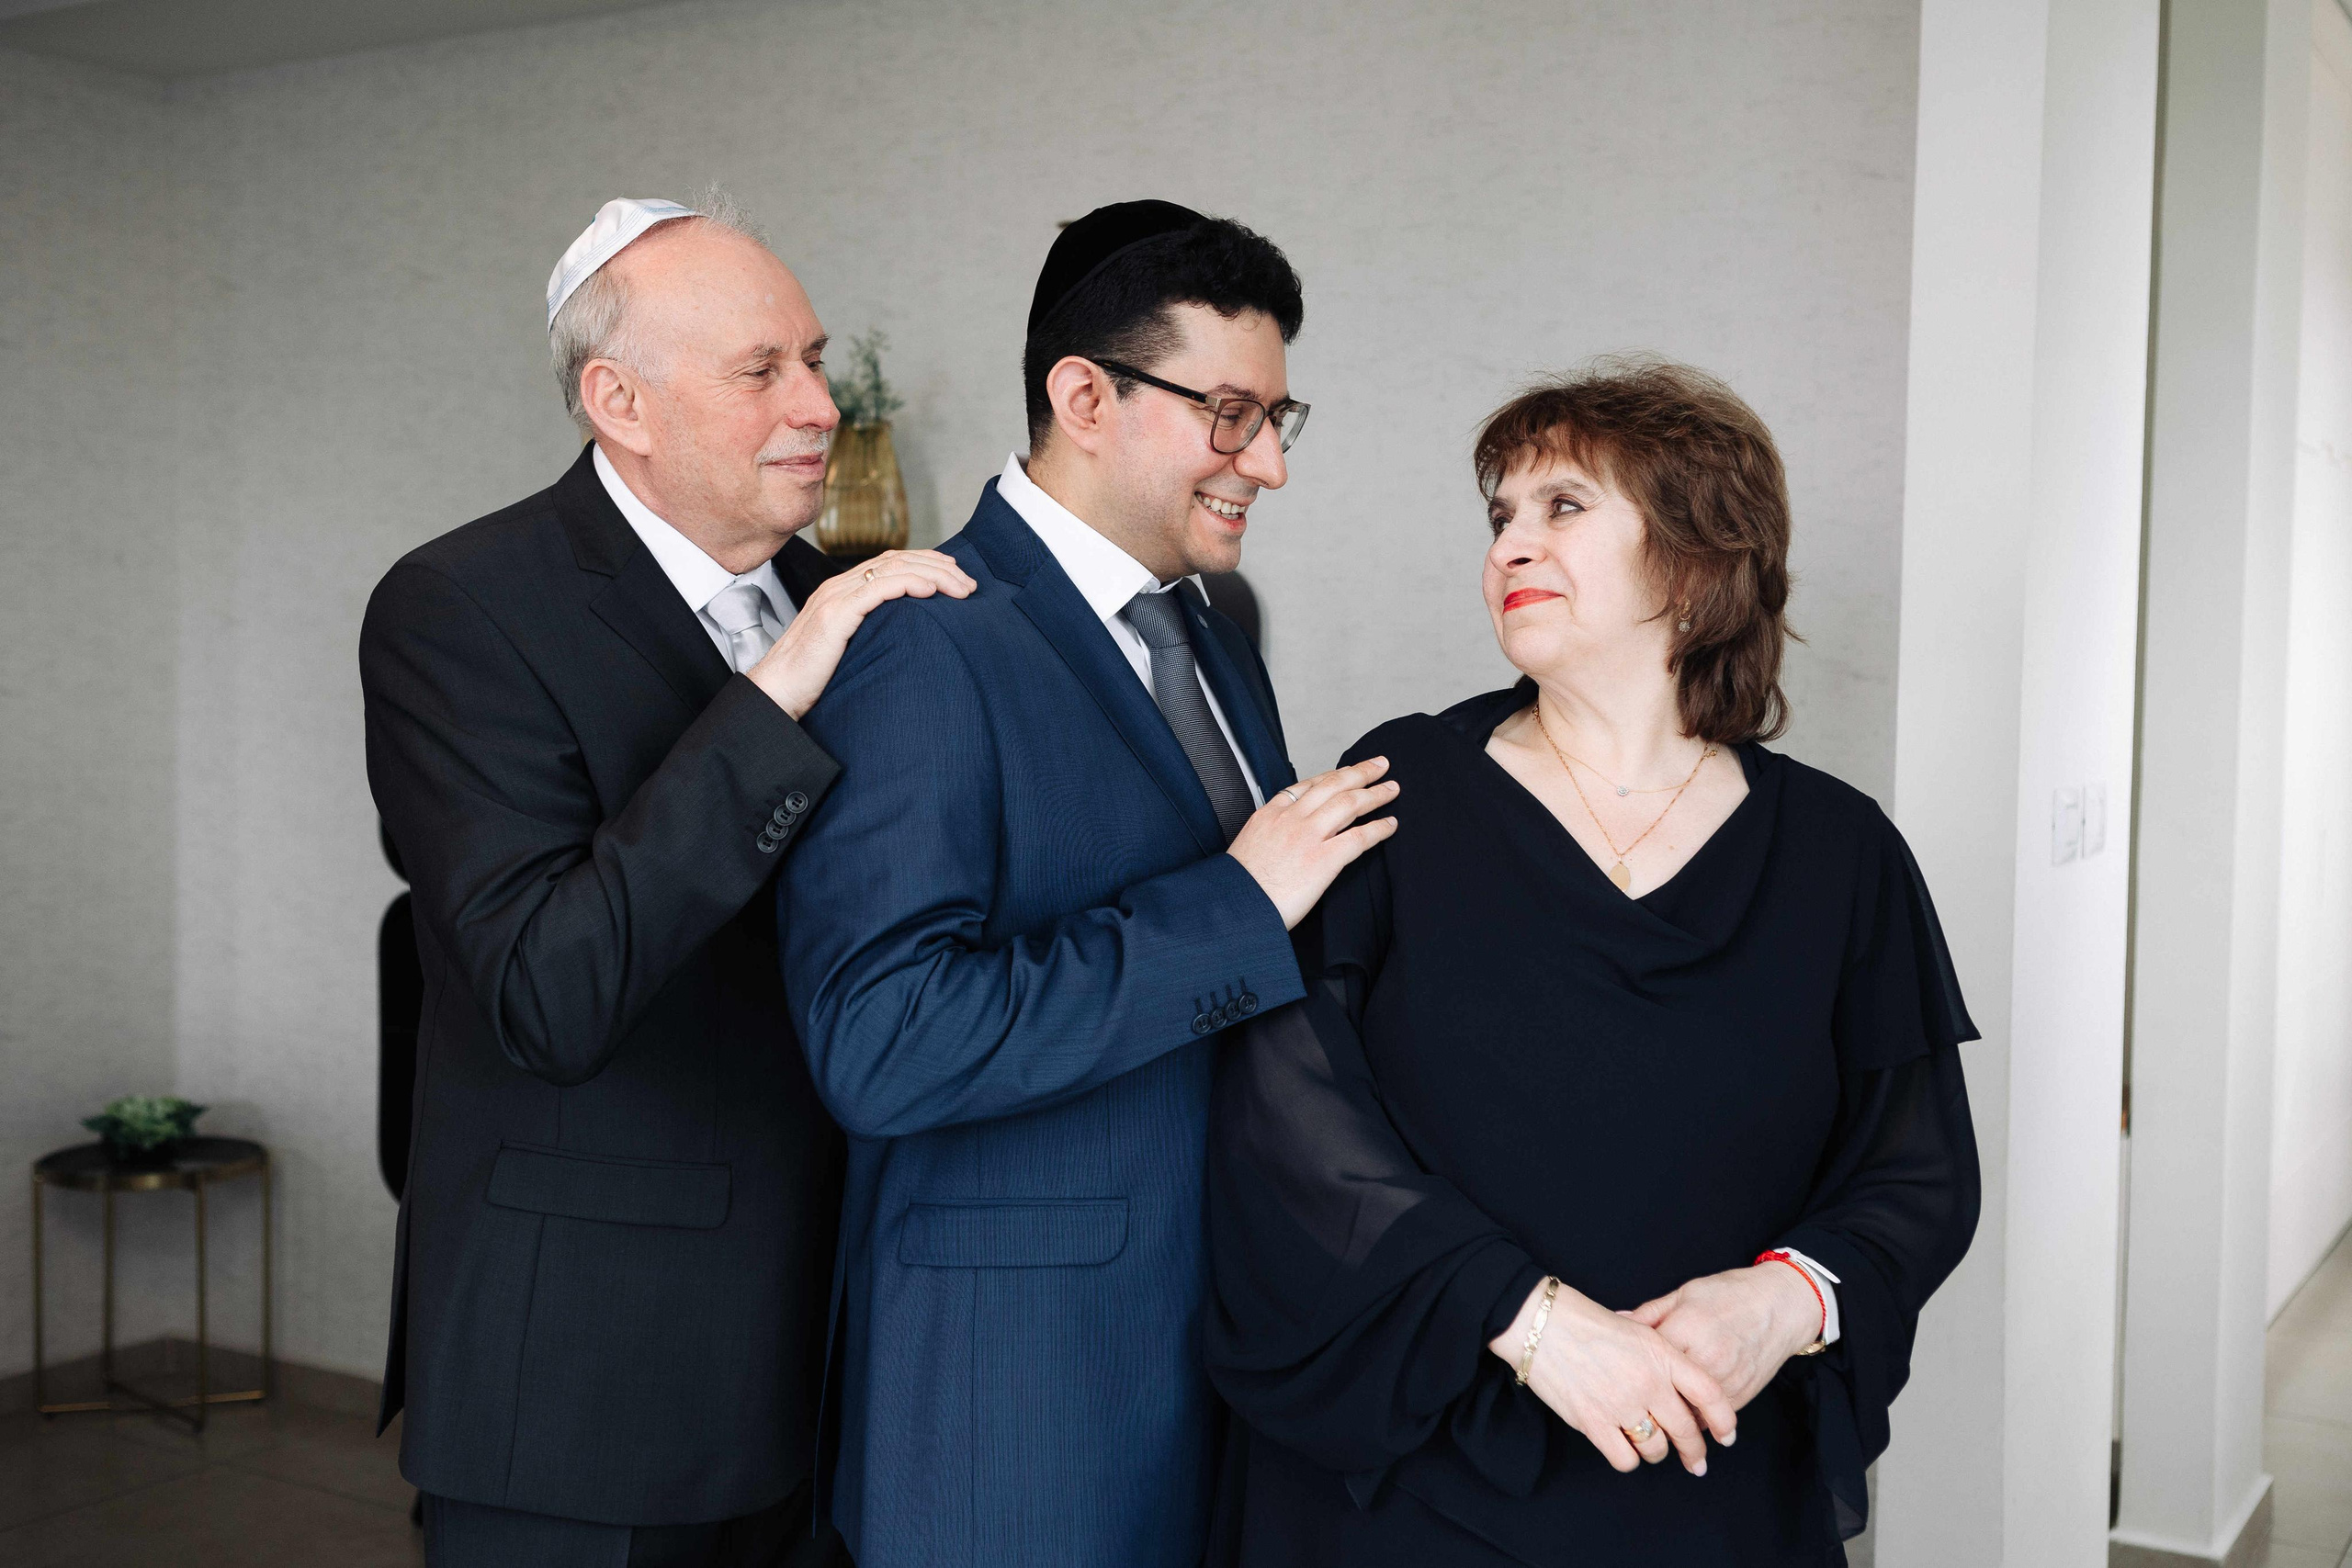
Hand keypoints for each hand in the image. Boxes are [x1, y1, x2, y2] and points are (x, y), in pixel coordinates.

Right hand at [749, 550, 976, 718]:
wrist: (775, 694)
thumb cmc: (812, 679)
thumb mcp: (847, 648)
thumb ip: (871, 632)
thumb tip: (908, 636)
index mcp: (841, 591)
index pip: (890, 562)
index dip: (926, 562)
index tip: (955, 574)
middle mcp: (837, 587)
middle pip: (896, 560)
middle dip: (938, 567)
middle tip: (968, 584)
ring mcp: (834, 598)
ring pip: (892, 569)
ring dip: (932, 575)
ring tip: (960, 589)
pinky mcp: (834, 616)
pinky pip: (877, 589)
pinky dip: (908, 584)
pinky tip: (930, 591)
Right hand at [1226, 759, 1399, 928]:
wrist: (1234, 908)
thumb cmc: (1240, 887)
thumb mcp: (1248, 847)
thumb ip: (1270, 836)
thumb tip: (1284, 841)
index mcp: (1269, 814)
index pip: (1306, 785)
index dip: (1332, 775)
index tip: (1347, 771)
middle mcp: (1290, 819)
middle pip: (1332, 785)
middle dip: (1360, 771)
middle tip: (1380, 764)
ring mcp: (1307, 837)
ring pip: (1349, 804)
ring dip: (1374, 793)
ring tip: (1392, 789)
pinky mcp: (1323, 860)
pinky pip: (1358, 838)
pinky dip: (1378, 829)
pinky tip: (1390, 825)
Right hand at [1489, 1279, 1736, 1475]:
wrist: (1540, 1323)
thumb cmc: (1585, 1321)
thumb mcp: (1636, 1327)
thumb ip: (1662, 1357)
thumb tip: (1682, 1385)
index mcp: (1662, 1354)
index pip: (1709, 1394)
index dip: (1724, 1420)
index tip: (1727, 1436)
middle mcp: (1648, 1382)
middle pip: (1687, 1430)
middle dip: (1694, 1452)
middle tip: (1695, 1462)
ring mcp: (1621, 1404)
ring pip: (1657, 1449)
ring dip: (1657, 1453)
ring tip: (1650, 1447)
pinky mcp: (1593, 1422)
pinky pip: (1625, 1460)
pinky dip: (1628, 1459)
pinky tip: (1623, 1448)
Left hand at [1624, 1263, 1822, 1411]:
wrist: (1780, 1305)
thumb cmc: (1730, 1293)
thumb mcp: (1685, 1294)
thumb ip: (1650, 1313)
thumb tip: (1618, 1321)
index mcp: (1686, 1328)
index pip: (1646, 1359)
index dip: (1630, 1367)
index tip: (1618, 1374)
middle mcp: (1706, 1358)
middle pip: (1665, 1391)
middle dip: (1647, 1399)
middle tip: (1629, 1408)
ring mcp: (1726, 1380)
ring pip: (1687, 1412)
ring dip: (1671, 1416)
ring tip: (1654, 1419)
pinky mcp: (1741, 1395)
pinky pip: (1710, 1418)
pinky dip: (1695, 1418)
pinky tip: (1684, 1415)